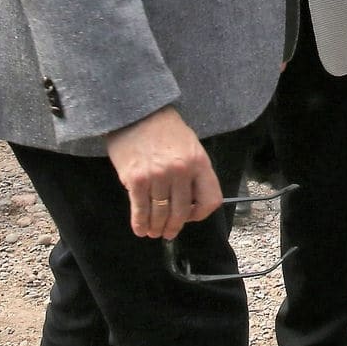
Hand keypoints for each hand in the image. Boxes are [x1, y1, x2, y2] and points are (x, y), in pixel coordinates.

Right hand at [104, 105, 222, 238]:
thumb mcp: (190, 146)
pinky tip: (140, 228)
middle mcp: (181, 171)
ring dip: (157, 228)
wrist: (136, 112)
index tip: (191, 217)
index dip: (200, 214)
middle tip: (168, 233)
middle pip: (182, 211)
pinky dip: (140, 223)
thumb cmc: (164, 129)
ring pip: (161, 214)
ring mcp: (158, 176)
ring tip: (154, 232)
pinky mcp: (136, 180)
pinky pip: (140, 209)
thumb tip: (190, 202)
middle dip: (174, 227)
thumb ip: (194, 172)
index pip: (210, 200)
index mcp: (199, 163)